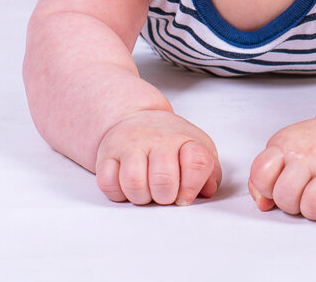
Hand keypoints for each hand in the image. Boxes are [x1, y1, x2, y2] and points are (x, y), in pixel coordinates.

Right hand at [95, 110, 221, 205]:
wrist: (137, 118)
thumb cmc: (170, 142)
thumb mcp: (199, 149)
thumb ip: (209, 173)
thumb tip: (207, 191)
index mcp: (185, 139)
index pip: (198, 162)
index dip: (192, 187)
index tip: (186, 196)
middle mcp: (157, 139)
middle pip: (163, 180)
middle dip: (165, 197)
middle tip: (163, 194)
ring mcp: (129, 145)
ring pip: (133, 183)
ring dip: (141, 197)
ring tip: (145, 191)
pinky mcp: (106, 154)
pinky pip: (107, 182)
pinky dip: (117, 193)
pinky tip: (126, 186)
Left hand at [248, 117, 315, 224]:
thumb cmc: (315, 148)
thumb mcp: (283, 151)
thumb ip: (263, 177)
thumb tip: (263, 203)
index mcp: (287, 145)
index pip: (262, 176)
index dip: (268, 187)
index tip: (279, 181)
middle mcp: (311, 154)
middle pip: (286, 197)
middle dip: (291, 203)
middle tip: (303, 192)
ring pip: (313, 207)